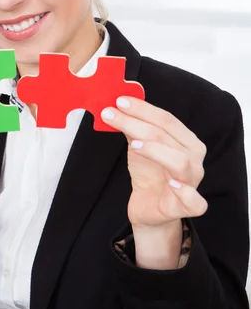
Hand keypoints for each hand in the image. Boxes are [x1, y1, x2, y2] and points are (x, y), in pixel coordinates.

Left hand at [101, 97, 207, 229]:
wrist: (148, 205)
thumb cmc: (149, 173)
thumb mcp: (139, 145)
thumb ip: (133, 126)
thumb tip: (118, 105)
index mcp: (187, 141)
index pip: (167, 119)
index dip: (143, 109)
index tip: (120, 101)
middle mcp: (194, 159)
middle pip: (168, 137)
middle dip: (137, 123)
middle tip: (112, 115)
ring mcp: (192, 182)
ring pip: (181, 162)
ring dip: (156, 150)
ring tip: (134, 145)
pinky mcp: (187, 207)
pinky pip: (195, 202)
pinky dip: (186, 192)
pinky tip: (173, 184)